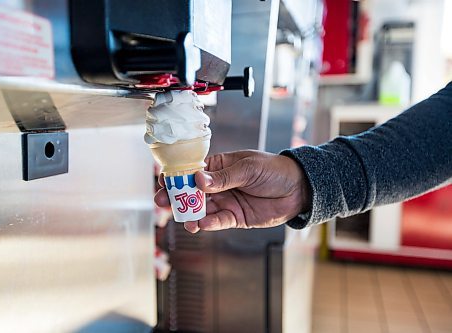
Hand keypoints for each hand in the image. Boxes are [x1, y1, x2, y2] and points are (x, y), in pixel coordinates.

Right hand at [154, 150, 310, 232]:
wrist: (298, 189)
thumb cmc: (274, 170)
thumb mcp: (248, 168)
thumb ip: (223, 177)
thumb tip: (198, 179)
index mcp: (220, 167)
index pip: (193, 171)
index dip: (178, 176)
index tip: (164, 181)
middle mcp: (219, 185)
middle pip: (192, 192)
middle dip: (178, 197)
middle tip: (164, 202)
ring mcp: (226, 202)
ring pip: (203, 210)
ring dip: (192, 215)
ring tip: (186, 220)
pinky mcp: (235, 217)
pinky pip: (218, 221)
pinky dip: (209, 224)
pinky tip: (203, 224)